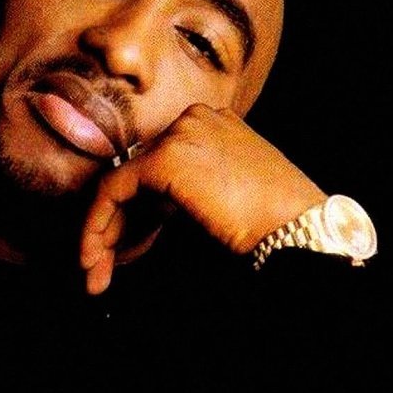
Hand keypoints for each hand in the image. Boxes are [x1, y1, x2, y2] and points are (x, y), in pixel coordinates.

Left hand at [80, 103, 326, 293]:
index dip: (141, 213)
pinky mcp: (166, 158)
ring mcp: (179, 134)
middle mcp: (193, 119)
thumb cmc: (277, 219)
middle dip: (117, 224)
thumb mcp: (230, 192)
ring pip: (122, 182)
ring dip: (103, 231)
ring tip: (94, 273)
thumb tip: (150, 213)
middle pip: (139, 175)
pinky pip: (115, 189)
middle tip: (101, 265)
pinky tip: (94, 256)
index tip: (130, 249)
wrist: (298, 226)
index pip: (160, 167)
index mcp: (213, 124)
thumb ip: (192, 191)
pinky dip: (98, 224)